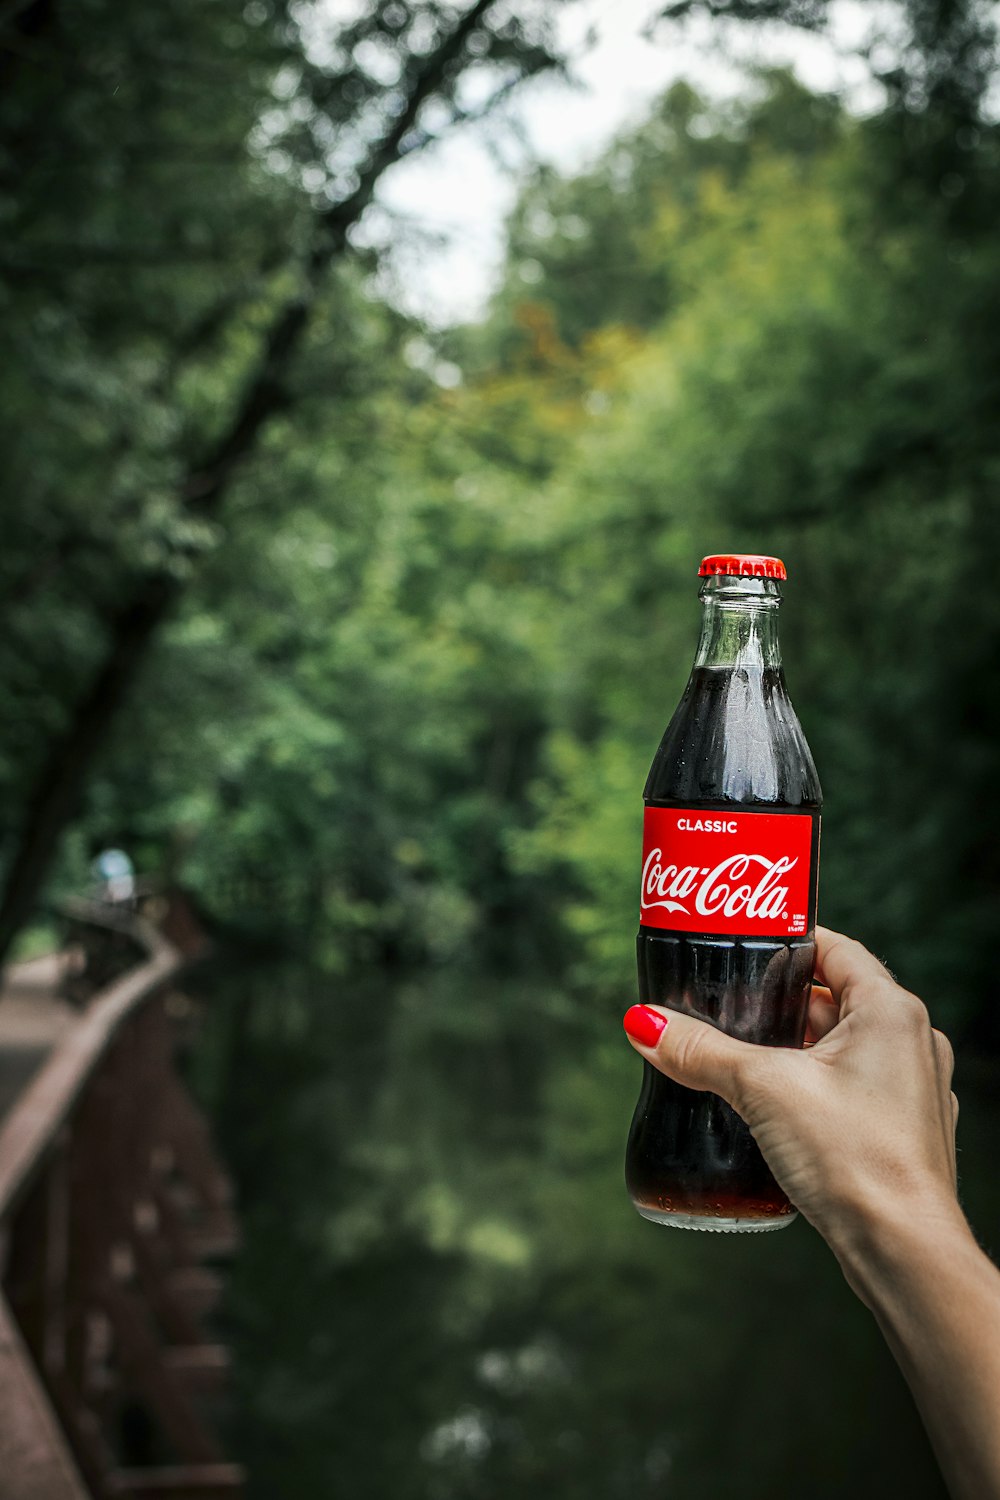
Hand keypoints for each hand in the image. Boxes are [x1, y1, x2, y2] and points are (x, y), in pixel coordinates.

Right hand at [623, 925, 964, 1283]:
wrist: (901, 1250)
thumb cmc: (854, 1158)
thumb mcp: (762, 1089)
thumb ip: (701, 1051)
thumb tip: (645, 1025)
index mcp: (891, 1010)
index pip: (834, 948)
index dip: (785, 942)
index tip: (742, 945)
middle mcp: (912, 1042)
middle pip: (834, 998)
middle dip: (778, 1003)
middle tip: (726, 1003)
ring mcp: (913, 1090)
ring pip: (842, 1047)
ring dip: (794, 1049)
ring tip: (740, 1056)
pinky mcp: (902, 1132)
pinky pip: (853, 1089)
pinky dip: (815, 1087)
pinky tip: (774, 1109)